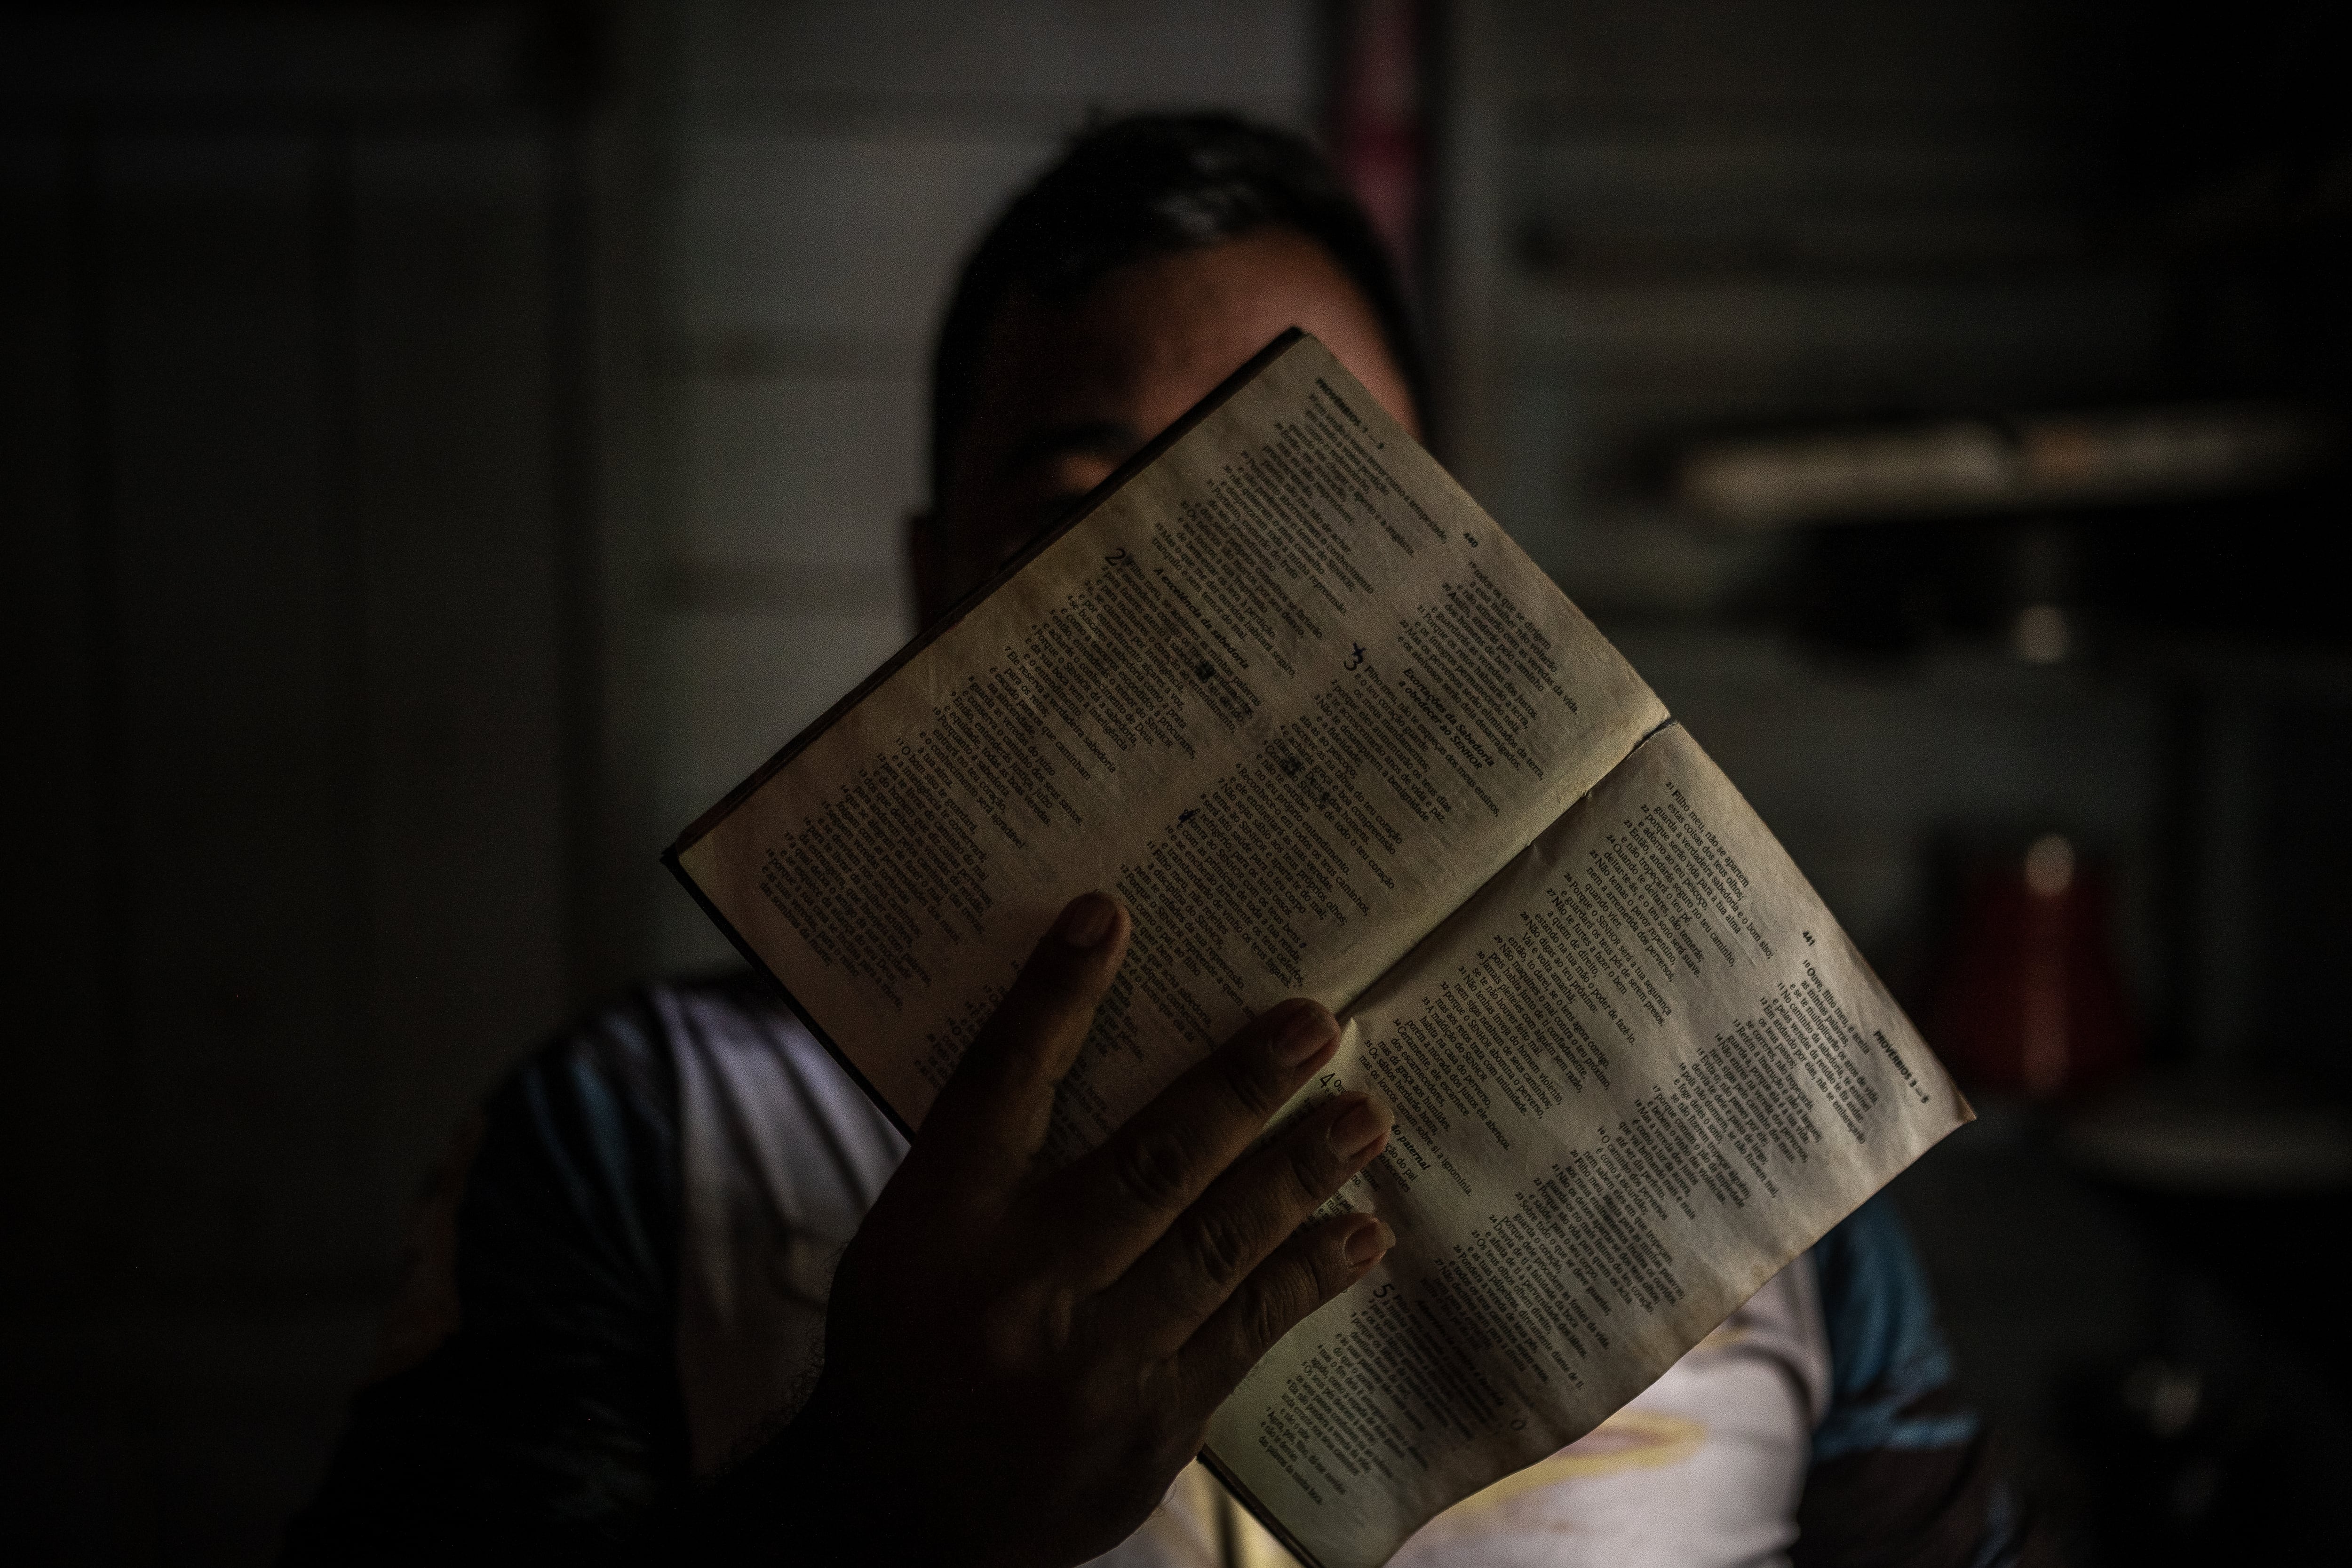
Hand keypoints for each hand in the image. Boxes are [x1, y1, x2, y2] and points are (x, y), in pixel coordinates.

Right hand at [706, 892, 1393, 1565]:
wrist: (898, 1524)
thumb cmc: (906, 1350)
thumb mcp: (908, 1242)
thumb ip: (985, 1160)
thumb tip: (1093, 1048)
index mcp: (941, 1227)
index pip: (1000, 1086)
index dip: (1053, 997)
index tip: (1108, 915)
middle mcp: (1020, 1288)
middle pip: (1147, 1161)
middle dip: (1240, 1085)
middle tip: (1318, 1022)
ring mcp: (1094, 1364)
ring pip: (1217, 1244)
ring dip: (1301, 1172)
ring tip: (1366, 1116)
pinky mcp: (1153, 1427)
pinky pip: (1246, 1331)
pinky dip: (1305, 1275)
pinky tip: (1361, 1234)